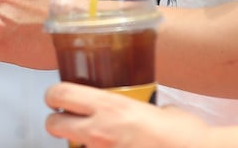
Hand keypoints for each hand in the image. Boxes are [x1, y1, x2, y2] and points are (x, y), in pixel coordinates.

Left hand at [45, 82, 208, 147]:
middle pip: (52, 125)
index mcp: (111, 106)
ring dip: (79, 144)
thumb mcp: (162, 110)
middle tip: (69, 120)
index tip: (60, 96)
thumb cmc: (184, 135)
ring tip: (101, 141)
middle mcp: (99, 132)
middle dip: (57, 122)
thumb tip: (142, 111)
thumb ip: (142, 108)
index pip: (61, 94)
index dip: (55, 94)